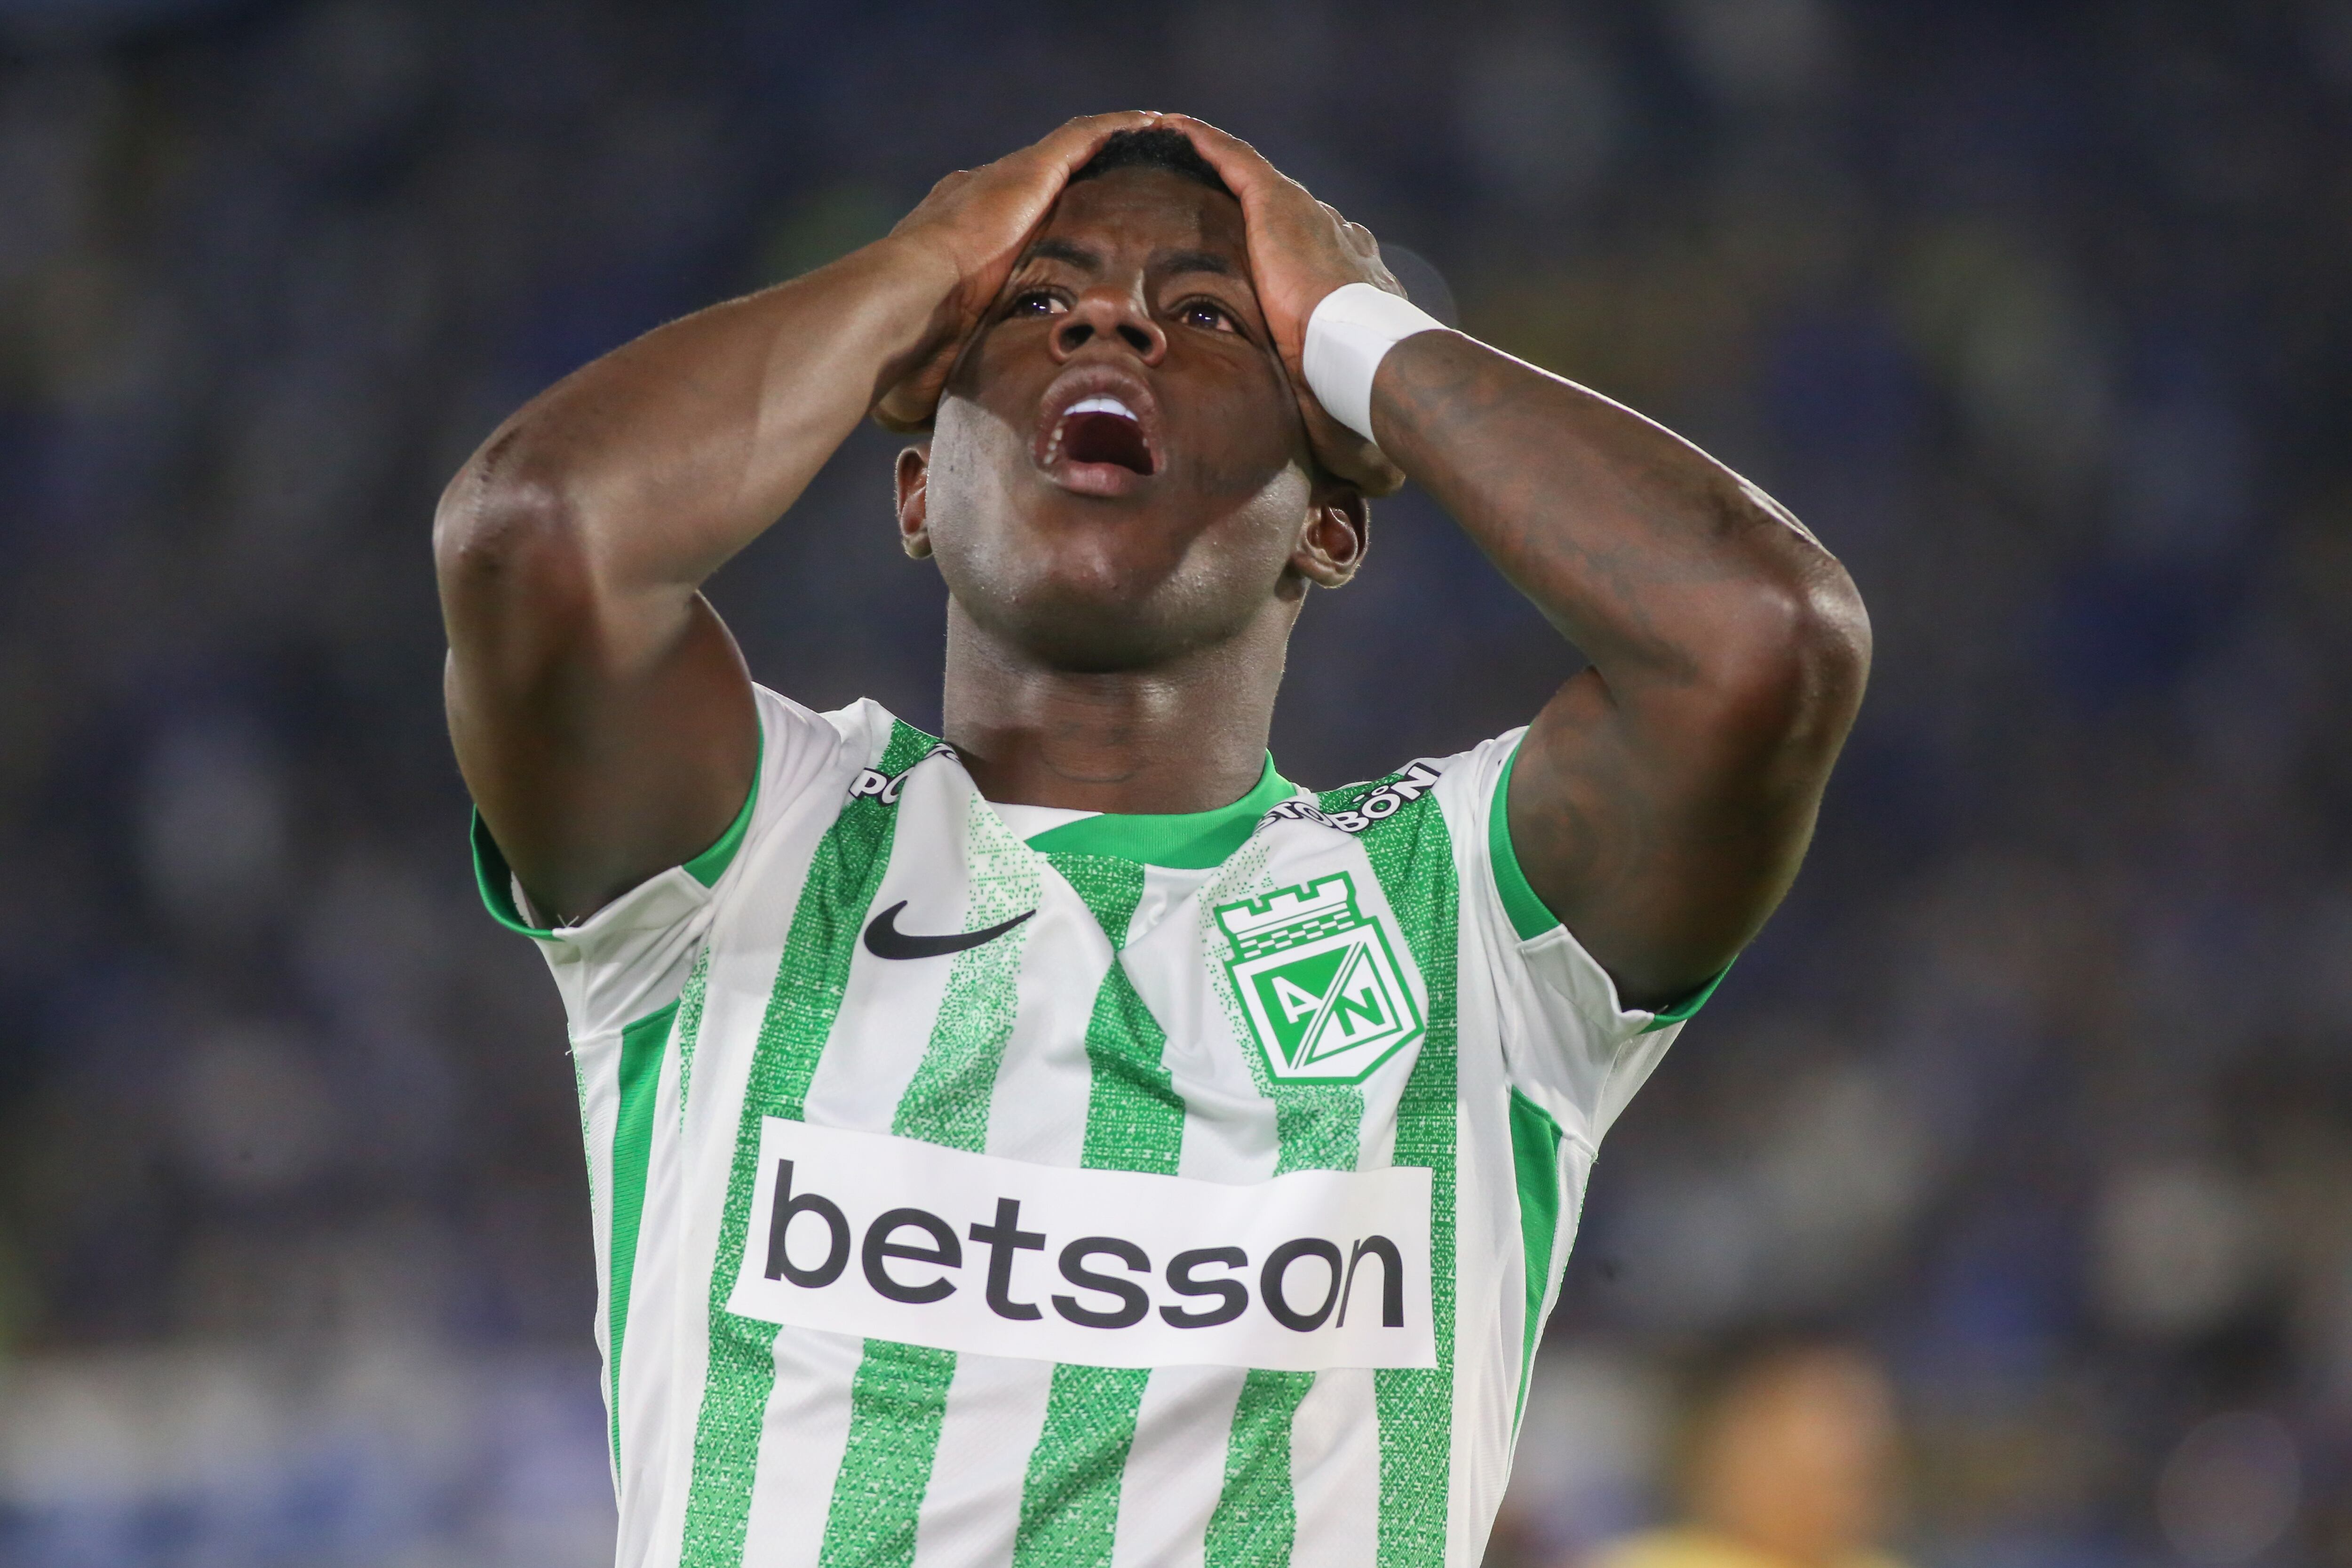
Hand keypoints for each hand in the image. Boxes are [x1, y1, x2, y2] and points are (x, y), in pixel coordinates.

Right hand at [872, 111, 1158, 431]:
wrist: (901, 307)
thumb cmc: (910, 350)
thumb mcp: (938, 368)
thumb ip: (952, 382)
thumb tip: (939, 433)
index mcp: (960, 238)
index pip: (1009, 223)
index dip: (1041, 223)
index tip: (1072, 237)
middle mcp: (981, 196)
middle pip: (1043, 181)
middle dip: (1082, 179)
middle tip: (1128, 186)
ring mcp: (1006, 180)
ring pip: (1071, 149)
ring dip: (1110, 145)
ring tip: (1153, 141)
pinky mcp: (1028, 172)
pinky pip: (1086, 137)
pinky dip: (1118, 130)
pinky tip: (1155, 127)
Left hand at [1160, 116, 1409, 494]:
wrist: (1369, 365)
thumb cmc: (1362, 406)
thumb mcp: (1347, 433)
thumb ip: (1341, 457)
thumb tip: (1347, 522)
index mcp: (1342, 288)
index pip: (1305, 266)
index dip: (1274, 262)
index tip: (1244, 268)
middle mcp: (1329, 241)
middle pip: (1276, 220)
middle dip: (1239, 213)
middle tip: (1188, 207)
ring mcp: (1304, 219)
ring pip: (1250, 182)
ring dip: (1212, 167)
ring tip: (1167, 155)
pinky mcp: (1278, 205)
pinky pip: (1231, 161)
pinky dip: (1200, 144)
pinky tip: (1166, 131)